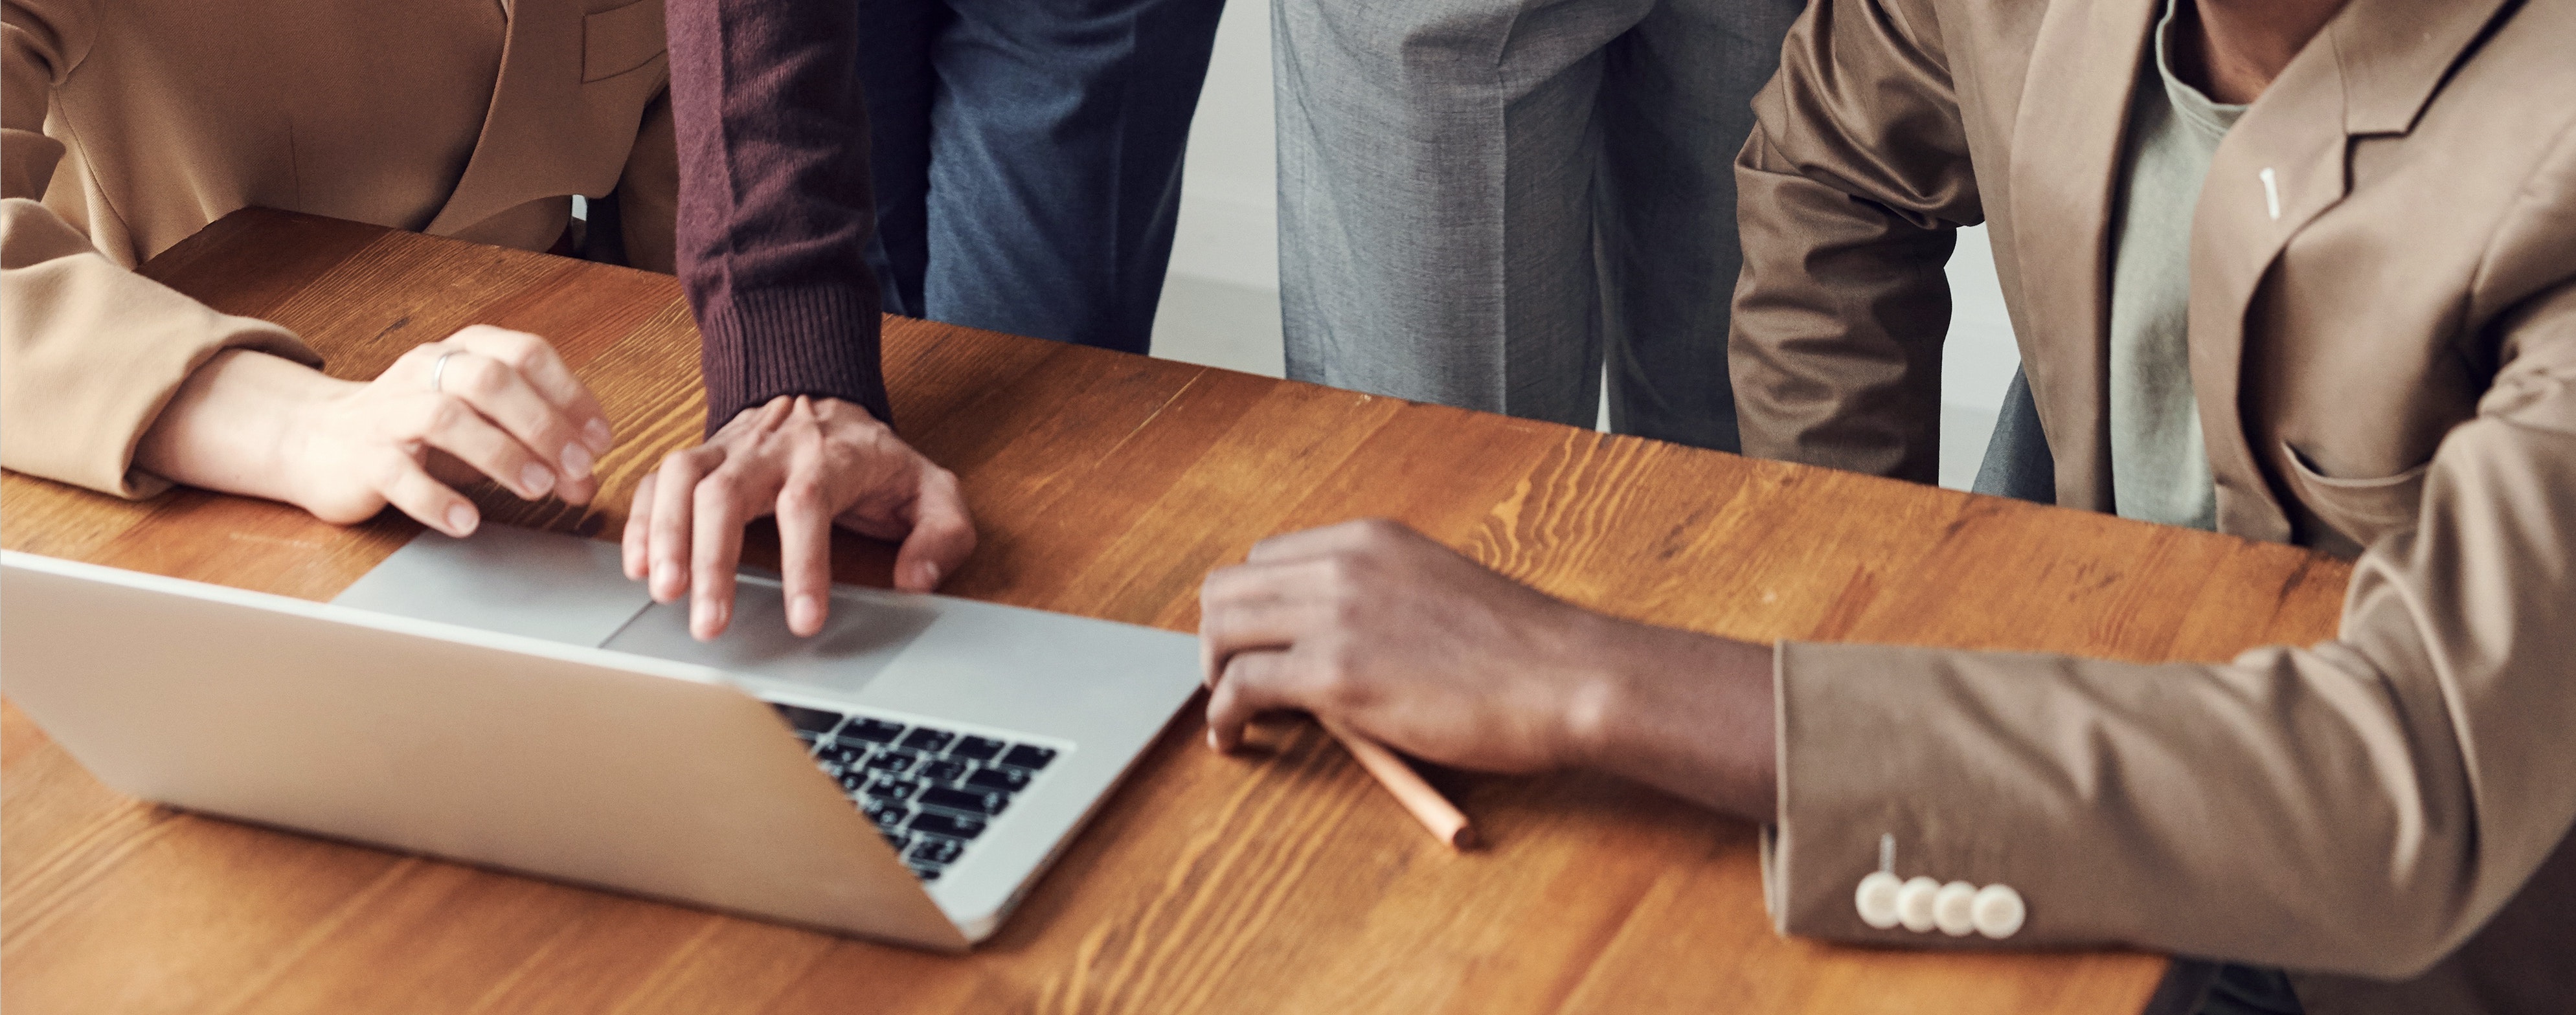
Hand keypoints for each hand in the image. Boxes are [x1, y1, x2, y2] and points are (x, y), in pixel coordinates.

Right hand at [138, 327, 614, 534]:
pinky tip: (467, 521)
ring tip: (537, 489)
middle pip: (492, 379)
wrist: (318, 441)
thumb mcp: (481, 428)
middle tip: (578, 469)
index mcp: (463, 352)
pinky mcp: (361, 457)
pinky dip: (438, 499)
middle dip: (544, 425)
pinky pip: (400, 474)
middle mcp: (426, 371)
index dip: (572, 396)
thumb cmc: (417, 434)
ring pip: (447, 418)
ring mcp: (390, 412)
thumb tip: (587, 480)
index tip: (600, 441)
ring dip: (501, 454)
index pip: (528, 354)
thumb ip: (536, 447)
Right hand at [623, 394, 973, 640]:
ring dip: (665, 535)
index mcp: (832, 456)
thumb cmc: (877, 460)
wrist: (830, 401)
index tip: (804, 620)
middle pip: (728, 492)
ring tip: (663, 593)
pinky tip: (637, 566)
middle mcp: (773, 447)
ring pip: (683, 477)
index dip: (804, 564)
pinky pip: (659, 479)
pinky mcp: (701, 456)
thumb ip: (943, 534)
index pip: (809, 504)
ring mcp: (730, 447)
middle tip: (709, 622)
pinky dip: (641, 520)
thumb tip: (917, 580)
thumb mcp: (933, 490)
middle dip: (714, 559)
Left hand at [1197, 519, 1778, 819]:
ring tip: (1234, 713)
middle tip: (1235, 682)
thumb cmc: (1521, 652)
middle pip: (1228, 587)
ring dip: (1215, 674)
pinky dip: (1225, 716)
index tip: (1260, 645)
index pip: (1266, 557)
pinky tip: (1237, 739)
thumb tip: (1336, 640)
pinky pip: (1241, 686)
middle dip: (1219, 638)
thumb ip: (1380, 600)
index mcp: (1368, 539)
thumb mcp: (1437, 591)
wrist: (1567, 677)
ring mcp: (1337, 616)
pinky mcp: (1337, 675)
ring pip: (1221, 630)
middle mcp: (1342, 564)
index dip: (1254, 607)